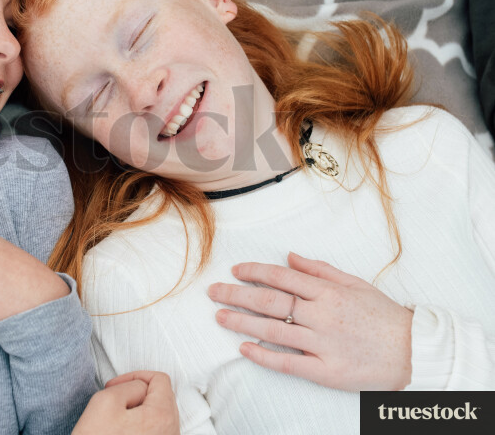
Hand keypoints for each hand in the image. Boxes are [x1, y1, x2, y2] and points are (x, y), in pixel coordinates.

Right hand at [72, 371, 178, 434]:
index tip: (116, 386)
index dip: (135, 376)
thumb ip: (130, 385)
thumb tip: (140, 388)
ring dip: (138, 411)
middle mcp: (170, 433)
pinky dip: (140, 426)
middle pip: (162, 397)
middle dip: (137, 393)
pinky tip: (121, 432)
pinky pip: (155, 431)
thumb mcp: (105, 400)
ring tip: (116, 419)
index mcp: (161, 416)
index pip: (160, 379)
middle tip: (114, 401)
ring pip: (158, 415)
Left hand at [207, 252, 412, 390]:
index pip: (281, 278)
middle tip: (213, 292)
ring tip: (219, 316)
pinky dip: (263, 355)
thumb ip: (319, 270)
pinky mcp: (326, 371)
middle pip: (270, 302)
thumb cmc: (383, 316)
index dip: (254, 272)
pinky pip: (287, 363)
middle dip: (237, 294)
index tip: (234, 270)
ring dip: (242, 322)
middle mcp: (322, 315)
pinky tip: (243, 347)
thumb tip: (289, 257)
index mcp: (328, 292)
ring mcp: (323, 344)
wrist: (414, 351)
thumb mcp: (355, 284)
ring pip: (273, 330)